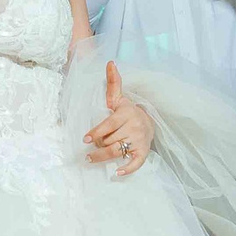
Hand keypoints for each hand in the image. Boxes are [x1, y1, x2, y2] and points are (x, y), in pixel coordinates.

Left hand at [84, 61, 153, 175]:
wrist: (150, 123)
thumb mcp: (119, 98)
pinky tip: (116, 173)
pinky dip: (127, 169)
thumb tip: (110, 62)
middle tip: (91, 146)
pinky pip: (136, 163)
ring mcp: (139, 140)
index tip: (86, 139)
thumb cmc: (128, 112)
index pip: (109, 124)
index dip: (97, 132)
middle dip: (98, 144)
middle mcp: (134, 126)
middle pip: (109, 139)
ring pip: (116, 151)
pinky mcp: (143, 152)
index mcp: (126, 113)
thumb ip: (113, 82)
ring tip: (91, 158)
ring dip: (102, 157)